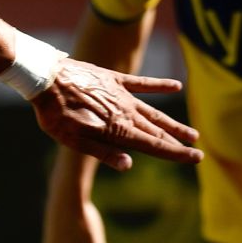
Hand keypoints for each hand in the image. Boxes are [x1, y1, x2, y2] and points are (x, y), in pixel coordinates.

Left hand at [29, 60, 199, 170]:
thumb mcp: (72, 140)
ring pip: (153, 112)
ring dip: (172, 122)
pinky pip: (141, 83)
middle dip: (177, 141)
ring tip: (191, 132)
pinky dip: (159, 85)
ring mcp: (121, 94)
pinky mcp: (113, 79)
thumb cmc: (55, 113)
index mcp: (117, 130)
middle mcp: (125, 112)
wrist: (45, 78)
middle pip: (156, 130)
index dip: (177, 153)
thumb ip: (102, 152)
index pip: (154, 145)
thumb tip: (128, 165)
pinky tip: (176, 86)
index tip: (196, 157)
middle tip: (196, 148)